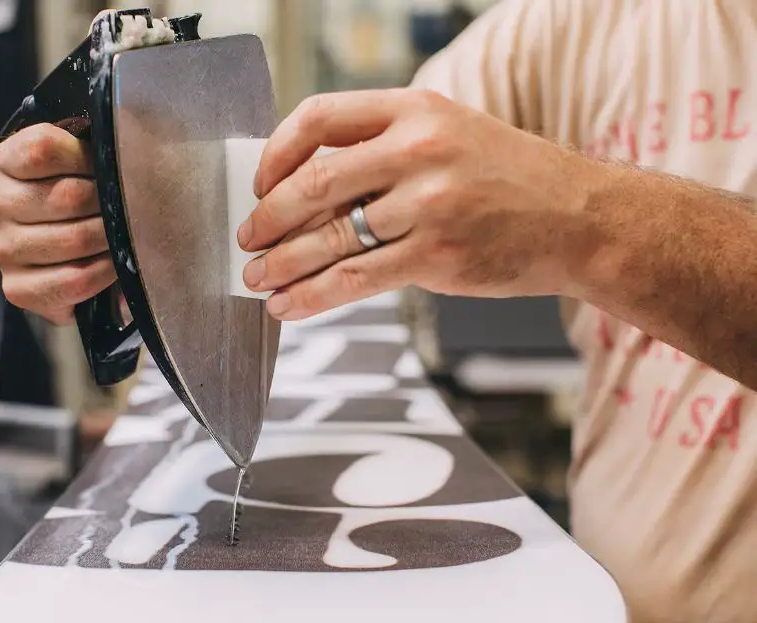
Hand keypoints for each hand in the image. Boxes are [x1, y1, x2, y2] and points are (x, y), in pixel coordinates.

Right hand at [0, 123, 113, 324]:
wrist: (66, 248)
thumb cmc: (79, 194)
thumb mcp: (80, 160)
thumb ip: (92, 151)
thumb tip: (129, 160)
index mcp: (5, 162)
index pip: (44, 149)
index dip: (87, 158)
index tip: (105, 168)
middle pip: (68, 197)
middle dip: (108, 203)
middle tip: (130, 208)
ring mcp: (2, 249)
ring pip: (74, 239)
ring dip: (110, 238)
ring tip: (123, 235)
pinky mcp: (16, 288)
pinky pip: (73, 280)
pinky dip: (104, 272)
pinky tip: (113, 264)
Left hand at [237, 89, 601, 319]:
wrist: (580, 218)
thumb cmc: (509, 179)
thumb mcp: (450, 134)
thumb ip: (384, 149)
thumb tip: (308, 187)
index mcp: (415, 110)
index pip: (320, 117)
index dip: (277, 153)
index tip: (261, 184)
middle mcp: (419, 151)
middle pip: (314, 183)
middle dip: (268, 218)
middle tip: (247, 239)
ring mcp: (428, 205)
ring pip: (330, 238)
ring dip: (282, 264)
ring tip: (258, 279)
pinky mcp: (436, 256)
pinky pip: (356, 279)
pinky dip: (314, 295)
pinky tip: (290, 305)